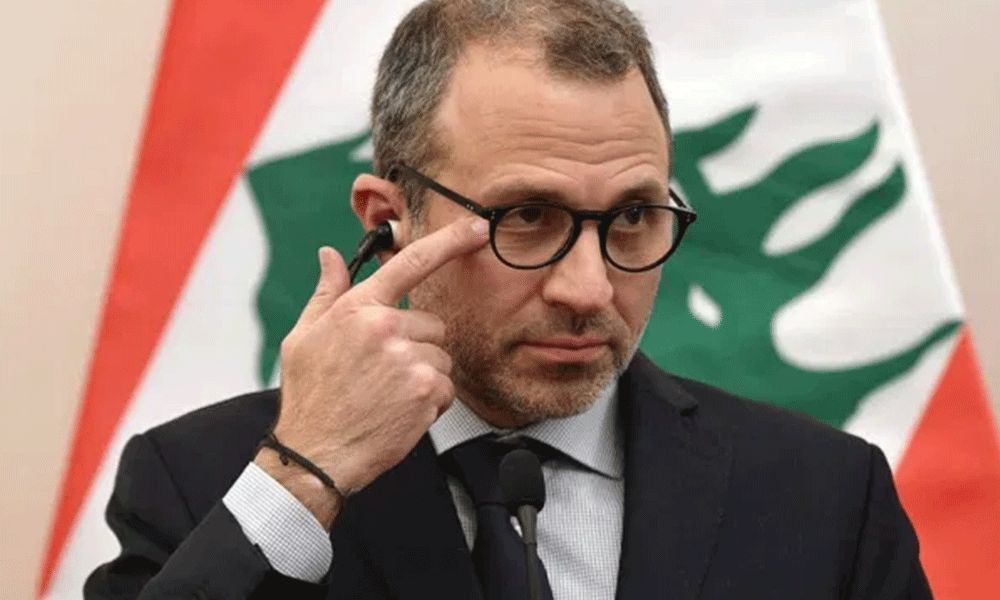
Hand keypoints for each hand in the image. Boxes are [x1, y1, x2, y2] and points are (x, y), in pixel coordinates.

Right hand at [255, 216, 489, 527]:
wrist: (314, 455)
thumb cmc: (310, 397)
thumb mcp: (304, 337)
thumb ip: (327, 293)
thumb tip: (330, 255)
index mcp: (359, 307)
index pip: (412, 261)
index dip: (450, 241)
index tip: (476, 228)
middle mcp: (386, 327)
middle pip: (432, 323)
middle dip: (417, 344)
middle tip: (384, 371)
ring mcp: (408, 359)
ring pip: (440, 356)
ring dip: (424, 375)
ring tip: (388, 394)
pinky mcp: (425, 390)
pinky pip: (446, 387)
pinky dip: (431, 401)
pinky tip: (399, 411)